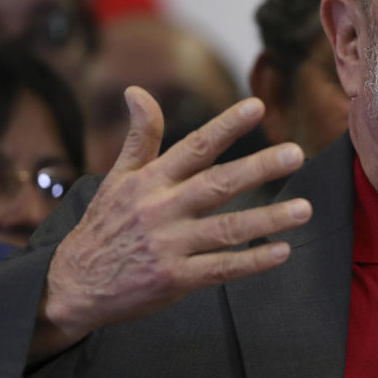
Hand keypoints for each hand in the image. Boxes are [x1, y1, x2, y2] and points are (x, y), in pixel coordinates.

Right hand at [31, 86, 311, 361]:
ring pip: (227, 229)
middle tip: (295, 153)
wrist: (74, 286)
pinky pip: (221, 268)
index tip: (257, 106)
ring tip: (304, 208)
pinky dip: (252, 262)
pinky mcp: (175, 279)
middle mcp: (162, 210)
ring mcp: (169, 246)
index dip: (226, 126)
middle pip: (217, 184)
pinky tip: (281, 252)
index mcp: (151, 181)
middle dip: (258, 168)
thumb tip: (137, 91)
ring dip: (268, 219)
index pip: (195, 147)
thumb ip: (141, 137)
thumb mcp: (117, 178)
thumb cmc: (104, 225)